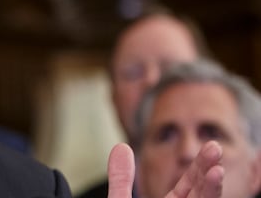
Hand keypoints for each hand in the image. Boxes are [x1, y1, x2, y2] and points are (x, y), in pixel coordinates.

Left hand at [107, 141, 223, 197]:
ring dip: (212, 189)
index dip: (200, 168)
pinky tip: (212, 181)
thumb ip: (121, 179)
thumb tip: (120, 146)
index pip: (190, 186)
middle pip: (200, 193)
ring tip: (217, 169)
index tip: (212, 145)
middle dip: (208, 171)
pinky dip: (207, 197)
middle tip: (215, 147)